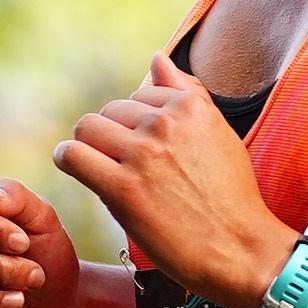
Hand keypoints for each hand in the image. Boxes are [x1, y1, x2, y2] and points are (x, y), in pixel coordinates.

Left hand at [54, 55, 283, 307]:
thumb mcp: (219, 134)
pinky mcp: (123, 188)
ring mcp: (142, 154)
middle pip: (111, 110)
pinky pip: (73, 156)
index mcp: (191, 105)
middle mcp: (165, 122)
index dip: (139, 122)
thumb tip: (156, 57)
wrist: (241, 249)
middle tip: (126, 166)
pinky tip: (75, 168)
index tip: (147, 148)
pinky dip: (67, 159)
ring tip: (99, 166)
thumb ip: (187, 92)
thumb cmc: (232, 197)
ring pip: (88, 127)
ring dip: (89, 145)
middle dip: (114, 134)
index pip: (141, 93)